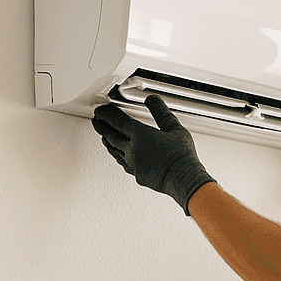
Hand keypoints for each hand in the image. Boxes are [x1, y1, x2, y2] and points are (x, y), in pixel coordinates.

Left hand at [92, 94, 216, 214]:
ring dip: (107, 142)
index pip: (118, 121)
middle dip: (102, 127)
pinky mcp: (138, 175)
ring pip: (114, 151)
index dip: (107, 114)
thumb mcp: (174, 128)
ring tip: (103, 137)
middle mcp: (132, 150)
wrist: (184, 180)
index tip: (100, 110)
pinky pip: (122, 162)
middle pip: (112, 136)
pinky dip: (117, 155)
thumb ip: (160, 112)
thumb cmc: (181, 157)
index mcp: (140, 135)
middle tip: (96, 121)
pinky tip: (118, 156)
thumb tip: (151, 99)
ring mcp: (133, 164)